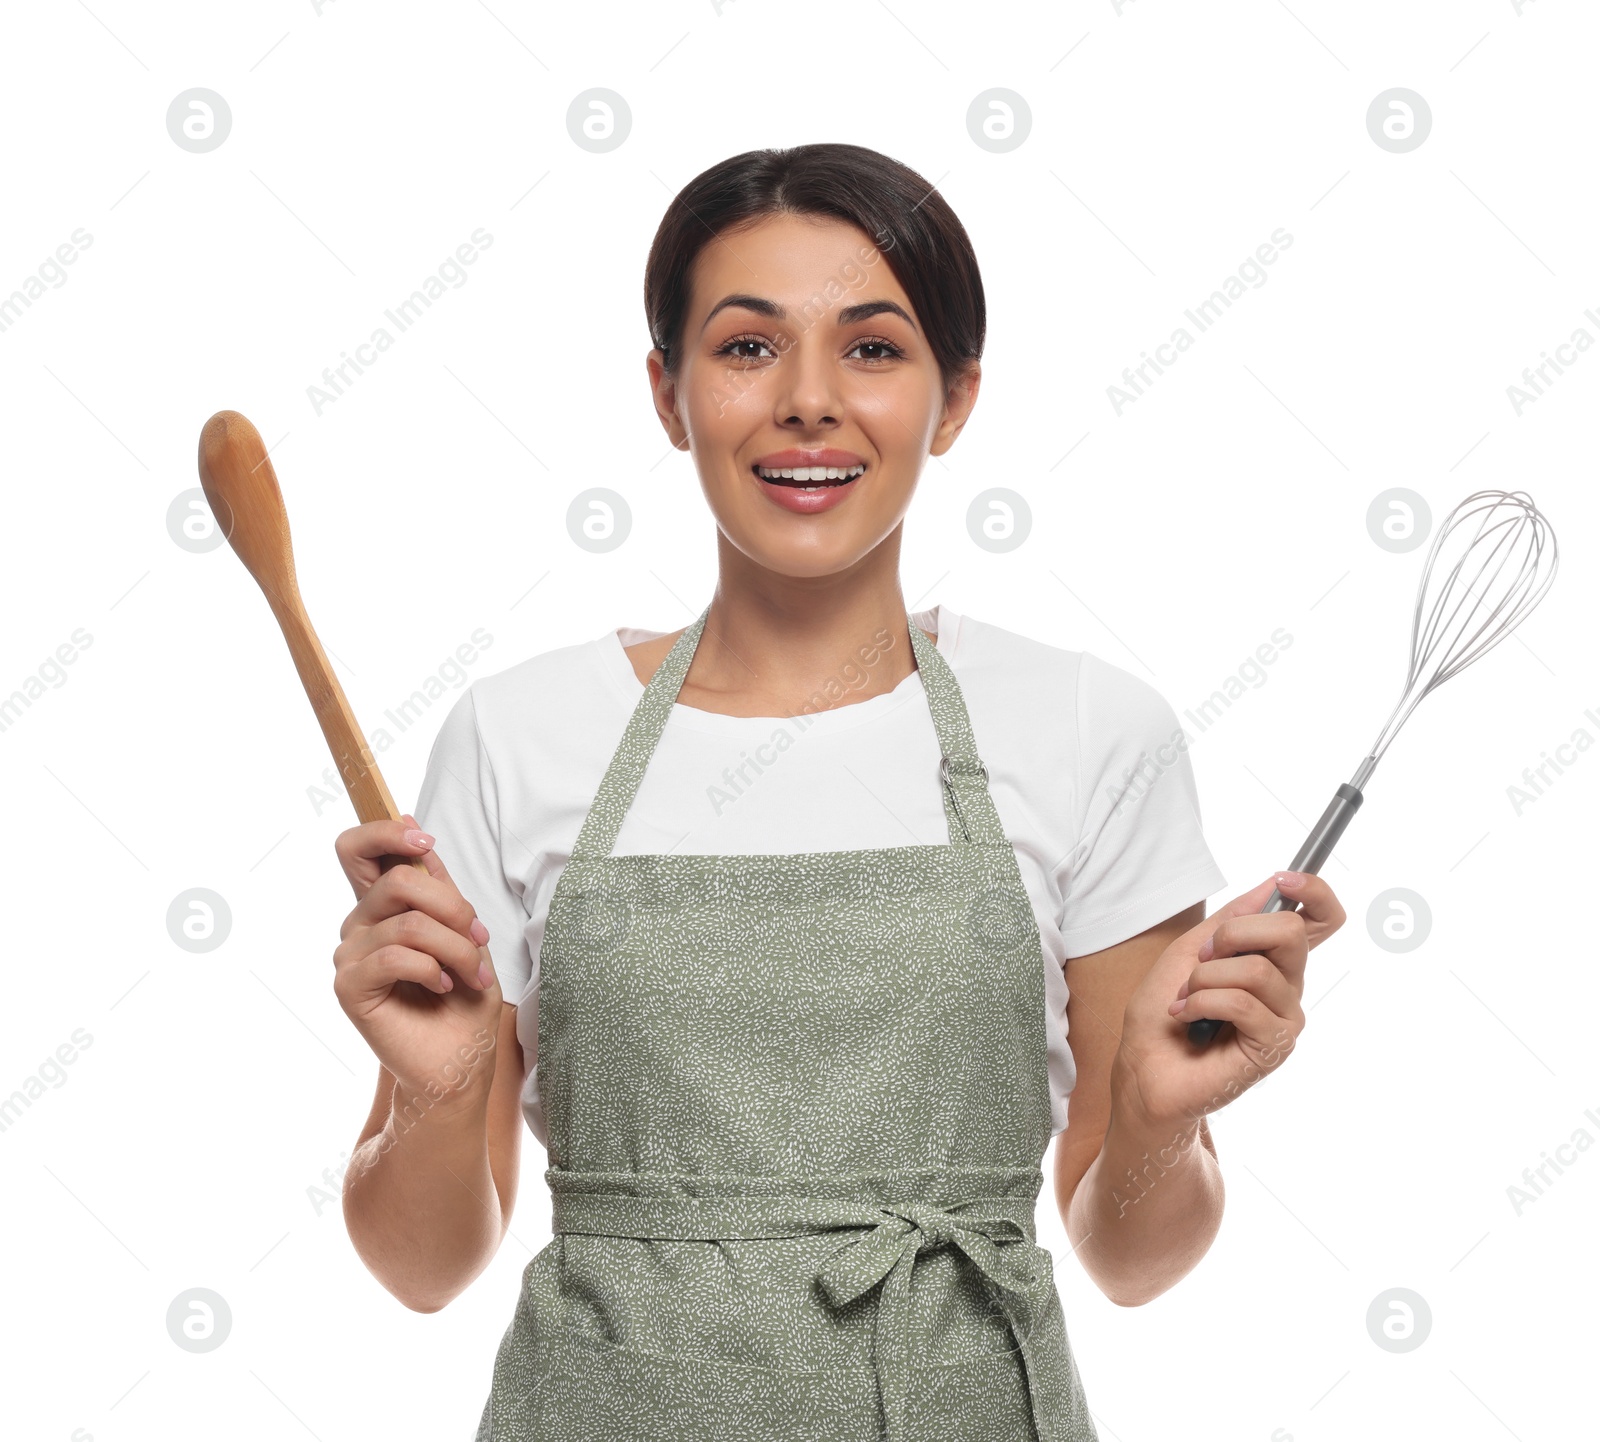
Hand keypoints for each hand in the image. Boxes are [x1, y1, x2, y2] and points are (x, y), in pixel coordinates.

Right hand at [331, 814, 503, 1101]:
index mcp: (384, 905)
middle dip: (453, 906)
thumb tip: (412, 826)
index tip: (426, 844)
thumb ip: (436, 884)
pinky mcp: (350, 988)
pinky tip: (442, 987)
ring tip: (472, 974)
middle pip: (397, 879)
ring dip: (456, 948)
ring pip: (409, 923)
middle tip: (478, 938)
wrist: (462, 1059)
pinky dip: (433, 969)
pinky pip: (394, 957)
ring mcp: (350, 956)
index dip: (385, 833)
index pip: (357, 848)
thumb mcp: (463, 929)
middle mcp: (360, 925)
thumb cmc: (463, 997)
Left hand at [1110, 871, 1346, 1135]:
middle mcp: (1287, 986)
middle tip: (1201, 959)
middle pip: (1292, 933)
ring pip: (1257, 970)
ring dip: (1205, 978)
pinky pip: (1243, 1004)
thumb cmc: (1163, 1012)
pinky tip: (1187, 1018)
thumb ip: (1231, 920)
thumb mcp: (1189, 951)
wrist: (1143, 1068)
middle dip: (1234, 934)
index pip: (1321, 920)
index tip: (1282, 880)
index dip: (1314, 892)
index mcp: (1272, 959)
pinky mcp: (1274, 1046)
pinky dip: (1202, 1003)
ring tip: (1187, 999)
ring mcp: (1284, 1017)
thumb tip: (1271, 885)